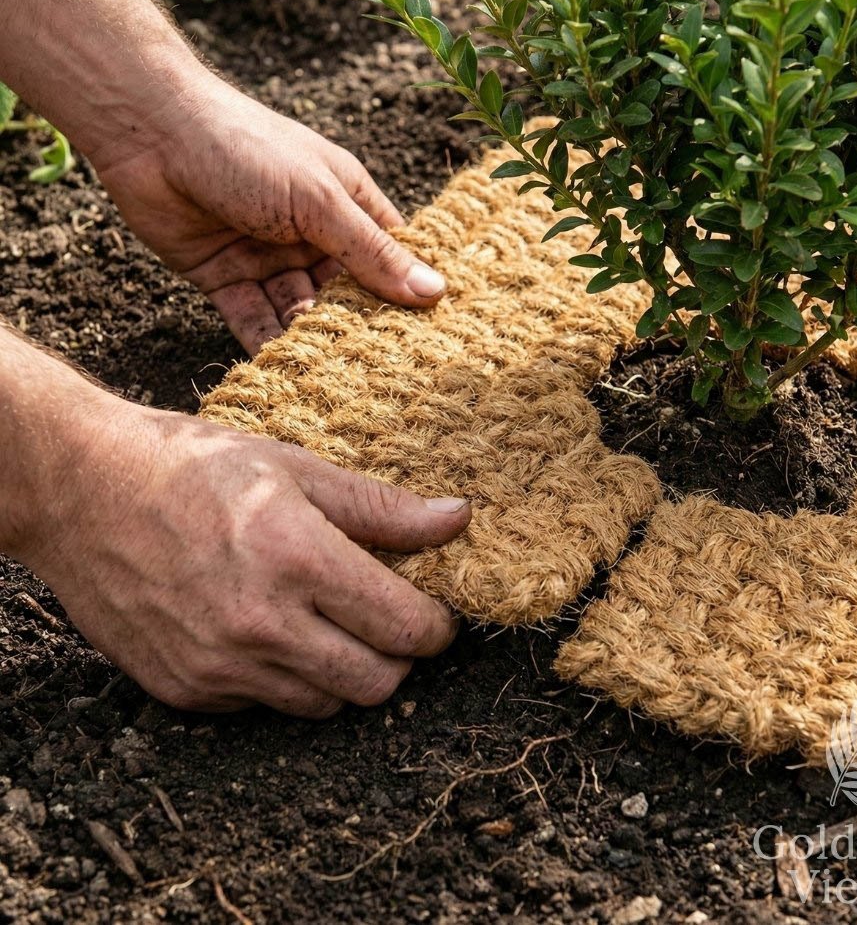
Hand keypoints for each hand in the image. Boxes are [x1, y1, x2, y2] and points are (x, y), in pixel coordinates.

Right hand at [18, 384, 471, 716]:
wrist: (83, 491)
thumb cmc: (194, 467)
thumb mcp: (297, 469)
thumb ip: (383, 507)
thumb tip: (457, 519)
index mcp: (298, 559)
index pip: (404, 627)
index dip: (435, 625)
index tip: (434, 613)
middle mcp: (261, 625)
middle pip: (376, 683)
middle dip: (398, 656)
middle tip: (387, 620)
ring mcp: (219, 665)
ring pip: (324, 704)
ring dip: (343, 671)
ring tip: (328, 622)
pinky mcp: (184, 689)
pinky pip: (263, 705)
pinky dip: (283, 678)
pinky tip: (268, 631)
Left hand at [92, 74, 445, 353]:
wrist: (149, 132)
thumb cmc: (247, 149)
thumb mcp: (320, 202)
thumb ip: (373, 253)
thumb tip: (434, 292)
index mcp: (345, 204)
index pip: (390, 256)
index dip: (410, 292)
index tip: (435, 337)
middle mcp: (311, 234)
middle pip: (346, 293)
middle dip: (360, 327)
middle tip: (387, 373)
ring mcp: (269, 258)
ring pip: (300, 312)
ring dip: (314, 341)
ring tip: (336, 380)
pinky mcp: (226, 278)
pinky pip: (253, 318)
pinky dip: (266, 344)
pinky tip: (285, 371)